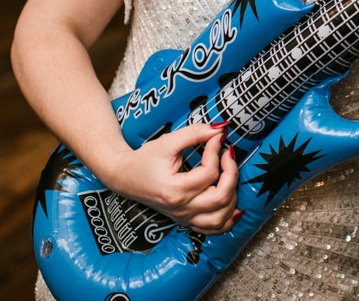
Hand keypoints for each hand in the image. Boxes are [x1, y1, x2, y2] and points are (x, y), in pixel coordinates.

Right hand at [106, 122, 240, 233]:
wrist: (125, 177)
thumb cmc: (145, 159)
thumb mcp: (168, 142)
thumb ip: (195, 133)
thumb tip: (220, 129)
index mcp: (175, 189)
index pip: (210, 173)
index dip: (216, 151)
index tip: (216, 137)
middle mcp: (181, 208)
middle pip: (221, 197)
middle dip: (232, 173)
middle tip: (227, 155)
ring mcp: (184, 217)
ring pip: (221, 219)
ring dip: (233, 196)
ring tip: (229, 175)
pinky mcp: (186, 220)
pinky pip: (213, 229)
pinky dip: (227, 219)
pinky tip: (232, 203)